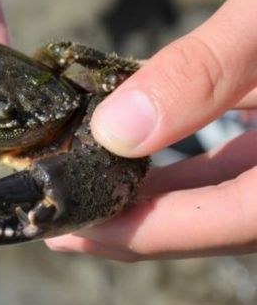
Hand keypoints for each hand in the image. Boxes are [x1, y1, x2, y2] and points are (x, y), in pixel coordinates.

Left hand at [46, 0, 256, 260]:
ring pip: (229, 199)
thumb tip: (116, 131)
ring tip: (90, 200)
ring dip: (159, 202)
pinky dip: (188, 171)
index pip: (232, 219)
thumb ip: (203, 71)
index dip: (150, 232)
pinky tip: (141, 164)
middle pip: (223, 222)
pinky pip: (240, 170)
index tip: (76, 233)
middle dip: (140, 227)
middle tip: (64, 227)